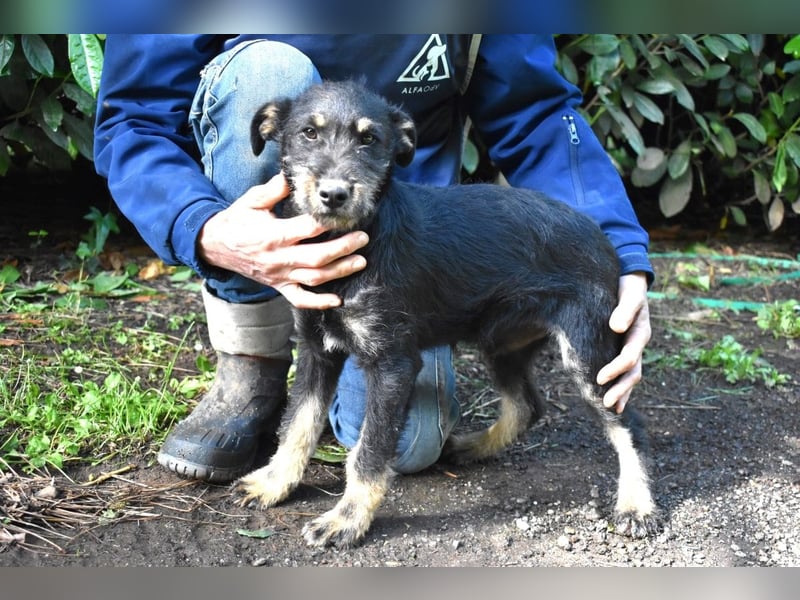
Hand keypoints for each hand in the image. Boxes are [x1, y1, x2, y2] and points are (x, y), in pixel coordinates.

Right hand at [198, 173, 368, 308]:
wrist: (215, 245)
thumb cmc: (236, 220)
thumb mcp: (252, 200)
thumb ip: (274, 189)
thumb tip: (292, 177)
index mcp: (273, 235)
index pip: (306, 230)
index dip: (327, 223)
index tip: (345, 216)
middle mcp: (279, 258)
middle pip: (317, 257)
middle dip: (343, 248)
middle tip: (363, 238)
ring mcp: (280, 275)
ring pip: (314, 278)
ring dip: (339, 271)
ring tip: (360, 262)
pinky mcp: (279, 286)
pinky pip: (300, 299)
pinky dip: (319, 302)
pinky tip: (337, 300)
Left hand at [596, 272, 651, 413]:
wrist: (629, 279)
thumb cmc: (628, 286)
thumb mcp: (629, 294)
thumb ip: (625, 308)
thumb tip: (616, 327)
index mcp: (640, 333)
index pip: (629, 357)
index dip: (615, 369)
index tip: (600, 378)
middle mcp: (637, 344)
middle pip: (633, 373)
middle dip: (621, 390)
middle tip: (606, 404)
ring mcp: (631, 347)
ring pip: (630, 375)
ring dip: (622, 392)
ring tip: (609, 407)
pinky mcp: (622, 346)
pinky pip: (623, 370)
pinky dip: (619, 384)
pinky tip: (611, 398)